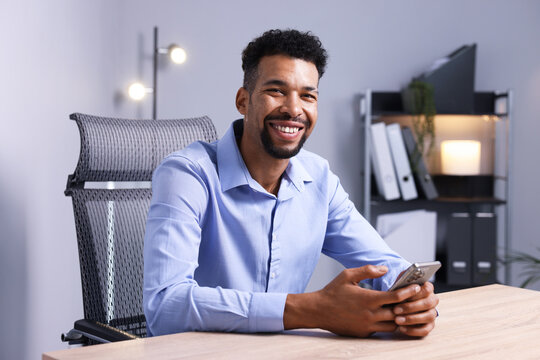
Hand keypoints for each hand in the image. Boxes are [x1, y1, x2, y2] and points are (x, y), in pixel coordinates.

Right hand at [284, 265, 421, 337]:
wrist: (318, 311)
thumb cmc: (333, 292)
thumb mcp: (348, 275)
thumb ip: (367, 270)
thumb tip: (384, 268)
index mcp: (368, 299)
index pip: (396, 297)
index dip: (408, 292)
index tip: (417, 287)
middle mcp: (370, 314)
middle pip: (399, 313)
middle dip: (408, 306)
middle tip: (416, 299)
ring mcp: (367, 325)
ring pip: (393, 325)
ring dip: (399, 317)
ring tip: (403, 309)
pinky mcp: (364, 333)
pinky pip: (381, 330)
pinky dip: (387, 324)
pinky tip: (388, 316)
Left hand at [392, 281, 438, 336]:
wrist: (397, 302)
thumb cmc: (399, 292)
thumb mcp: (400, 283)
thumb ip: (402, 280)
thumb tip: (401, 278)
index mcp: (428, 288)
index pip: (427, 289)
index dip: (415, 293)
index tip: (402, 296)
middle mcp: (432, 300)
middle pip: (427, 303)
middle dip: (410, 307)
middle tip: (395, 310)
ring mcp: (432, 313)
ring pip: (428, 317)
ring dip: (411, 319)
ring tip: (397, 320)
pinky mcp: (429, 325)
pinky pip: (425, 330)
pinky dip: (413, 330)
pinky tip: (401, 329)